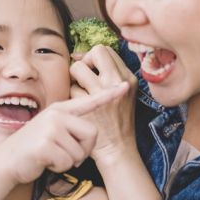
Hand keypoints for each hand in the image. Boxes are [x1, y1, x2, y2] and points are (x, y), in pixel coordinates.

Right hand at [0, 83, 130, 184]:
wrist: (7, 160)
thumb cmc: (34, 148)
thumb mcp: (52, 130)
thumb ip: (69, 126)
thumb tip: (92, 134)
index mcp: (61, 110)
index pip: (89, 101)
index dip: (108, 95)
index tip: (124, 87)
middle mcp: (56, 115)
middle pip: (92, 134)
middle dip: (84, 150)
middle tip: (67, 154)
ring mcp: (50, 128)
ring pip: (80, 152)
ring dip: (69, 161)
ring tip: (52, 156)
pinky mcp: (45, 144)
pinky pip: (67, 161)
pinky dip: (59, 167)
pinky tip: (46, 162)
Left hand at [69, 45, 137, 166]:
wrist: (117, 148)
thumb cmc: (116, 121)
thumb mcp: (121, 94)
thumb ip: (107, 74)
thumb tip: (79, 56)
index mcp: (128, 78)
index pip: (106, 51)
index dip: (92, 57)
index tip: (89, 69)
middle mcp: (118, 82)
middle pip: (95, 52)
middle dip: (84, 62)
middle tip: (82, 78)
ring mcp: (104, 93)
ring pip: (78, 68)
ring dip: (74, 80)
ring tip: (79, 93)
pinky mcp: (90, 106)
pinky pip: (71, 89)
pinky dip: (71, 97)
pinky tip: (78, 108)